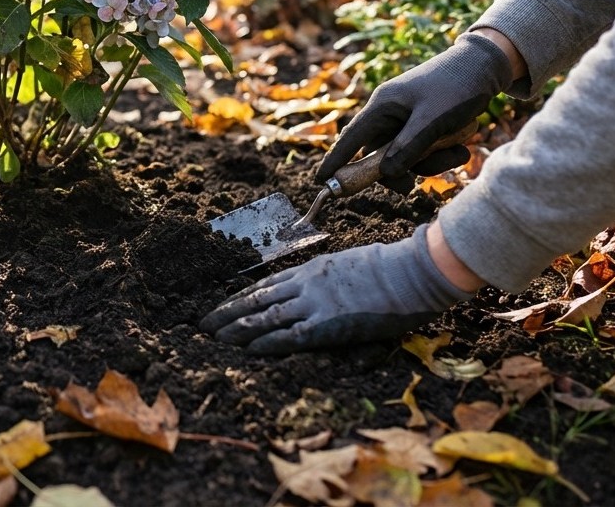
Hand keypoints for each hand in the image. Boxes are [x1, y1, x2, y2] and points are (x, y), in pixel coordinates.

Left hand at [199, 226, 472, 354]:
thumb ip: (331, 279)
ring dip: (236, 328)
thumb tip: (324, 293)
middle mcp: (305, 284)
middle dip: (227, 312)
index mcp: (311, 269)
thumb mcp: (351, 264)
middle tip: (203, 324)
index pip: (266, 284)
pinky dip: (265, 342)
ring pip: (264, 316)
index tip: (223, 305)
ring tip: (213, 338)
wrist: (411, 271)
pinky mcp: (328, 324)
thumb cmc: (392, 268)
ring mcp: (314, 303)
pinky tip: (246, 349)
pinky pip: (289, 336)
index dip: (241, 296)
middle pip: (256, 299)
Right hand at [320, 31, 513, 191]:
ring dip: (430, 162)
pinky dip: (440, 154)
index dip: (335, 160)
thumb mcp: (433, 119)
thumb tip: (386, 174)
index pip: (351, 138)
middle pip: (380, 155)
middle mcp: (390, 113)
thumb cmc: (456, 86)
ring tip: (459, 152)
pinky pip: (422, 150)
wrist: (487, 66)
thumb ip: (408, 147)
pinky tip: (462, 146)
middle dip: (401, 169)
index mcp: (383, 106)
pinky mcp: (423, 124)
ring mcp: (406, 119)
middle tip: (414, 185)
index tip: (320, 180)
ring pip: (405, 156)